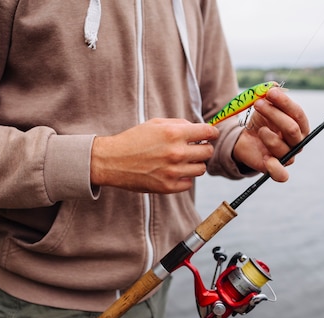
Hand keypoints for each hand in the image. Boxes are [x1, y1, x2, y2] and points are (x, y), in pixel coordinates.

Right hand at [91, 118, 218, 192]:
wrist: (111, 161)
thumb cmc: (133, 140)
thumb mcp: (155, 124)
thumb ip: (179, 125)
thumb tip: (200, 130)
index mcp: (174, 133)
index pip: (208, 132)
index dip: (211, 133)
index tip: (209, 135)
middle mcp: (176, 153)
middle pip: (207, 152)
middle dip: (203, 148)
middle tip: (194, 148)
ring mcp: (173, 171)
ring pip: (201, 169)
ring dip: (194, 164)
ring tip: (182, 161)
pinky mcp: (168, 187)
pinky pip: (189, 183)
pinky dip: (184, 178)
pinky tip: (174, 172)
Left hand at [233, 88, 309, 181]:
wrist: (244, 138)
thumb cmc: (259, 120)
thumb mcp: (263, 105)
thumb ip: (270, 96)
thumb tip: (273, 87)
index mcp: (299, 125)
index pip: (297, 114)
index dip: (285, 103)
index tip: (270, 92)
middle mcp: (296, 142)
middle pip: (291, 129)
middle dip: (274, 114)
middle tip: (258, 104)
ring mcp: (286, 156)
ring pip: (283, 148)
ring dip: (268, 136)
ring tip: (259, 129)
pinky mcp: (274, 168)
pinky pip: (281, 175)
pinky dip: (275, 169)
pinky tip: (266, 159)